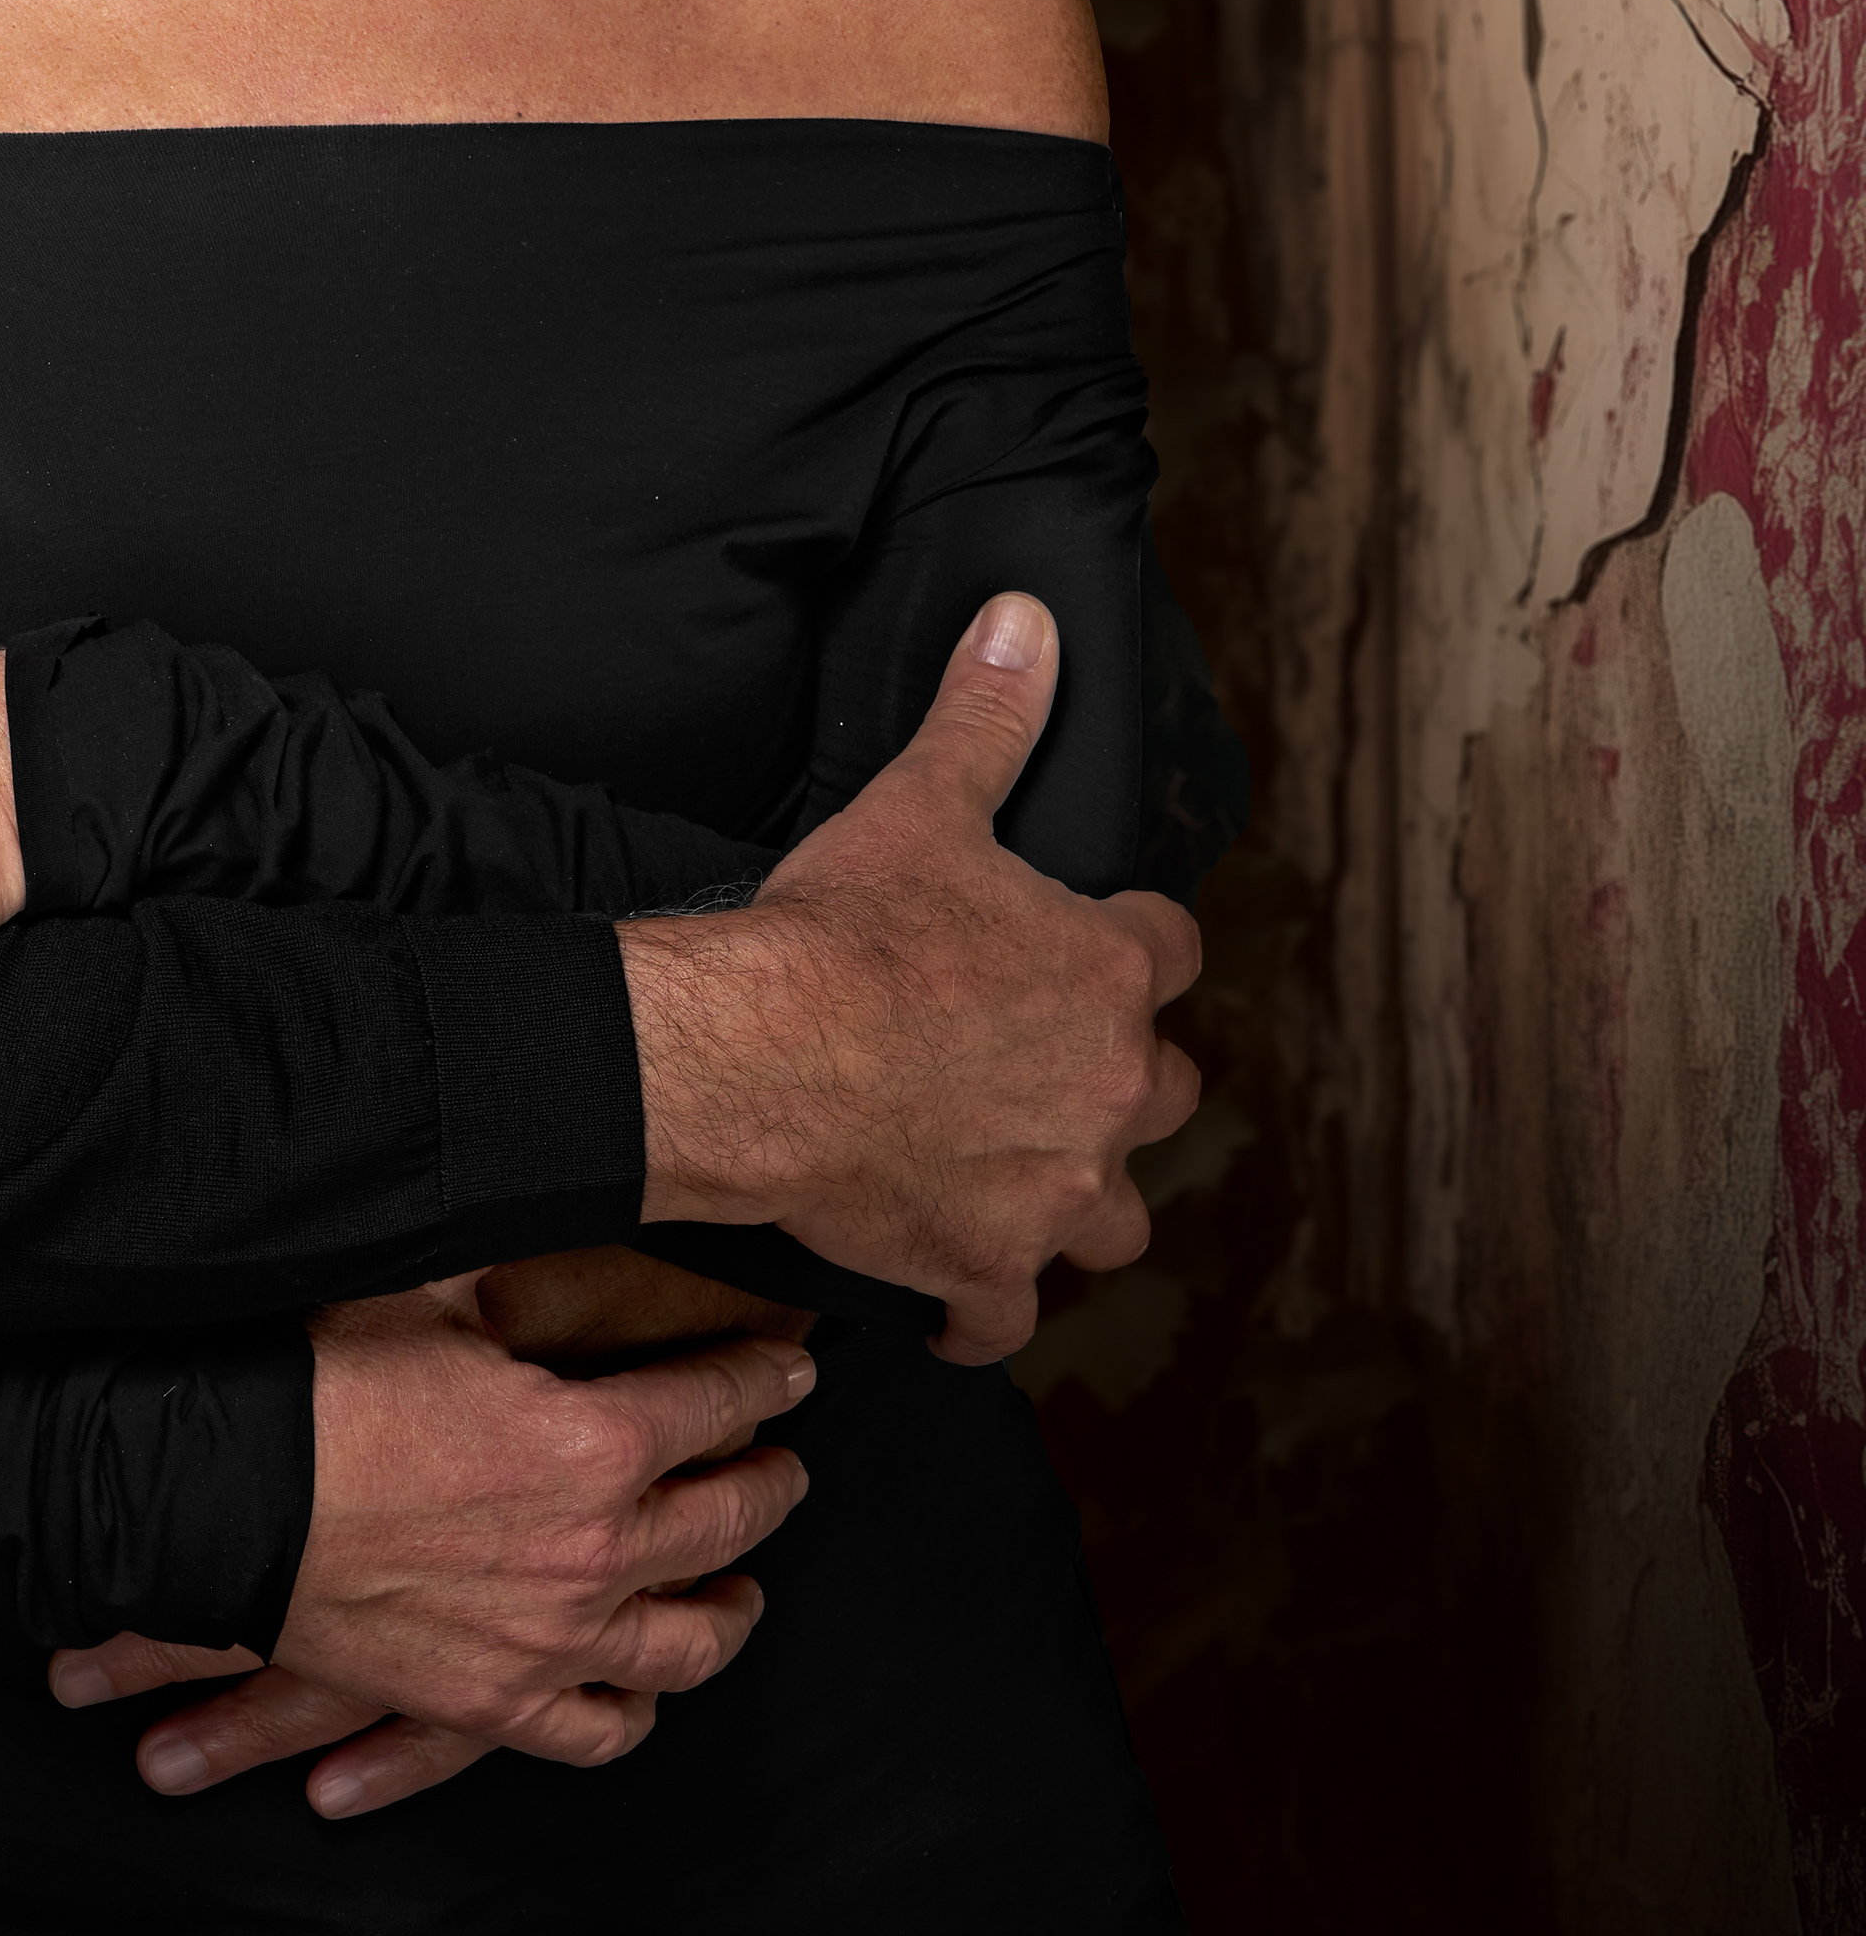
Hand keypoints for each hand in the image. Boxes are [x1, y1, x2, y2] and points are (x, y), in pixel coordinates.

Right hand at [44, 1290, 807, 1813]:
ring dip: (732, 1610)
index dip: (763, 1377)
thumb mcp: (430, 1286)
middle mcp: (597, 1550)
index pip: (717, 1401)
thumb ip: (517, 1254)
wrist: (225, 1500)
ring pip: (691, 1643)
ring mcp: (552, 1640)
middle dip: (770, 1484)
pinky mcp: (496, 1702)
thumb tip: (559, 1176)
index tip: (789, 1369)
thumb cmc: (321, 1384)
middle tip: (784, 1464)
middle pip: (729, 1521)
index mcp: (594, 1440)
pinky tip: (646, 1687)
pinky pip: (602, 1730)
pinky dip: (635, 1710)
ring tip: (743, 1590)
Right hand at [621, 593, 1202, 1362]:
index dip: (1134, 944)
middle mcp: (1107, 1092)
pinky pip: (1008, 1316)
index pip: (1173, 952)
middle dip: (1123, 1083)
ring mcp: (1054, 1192)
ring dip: (1084, 1202)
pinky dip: (985, 1311)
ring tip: (1032, 1181)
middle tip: (1053, 1065)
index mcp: (1106, 975)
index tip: (1095, 944)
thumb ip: (988, 716)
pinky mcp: (984, 1267)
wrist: (762, 1057)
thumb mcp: (919, 804)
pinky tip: (954, 1298)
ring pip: (1117, 1222)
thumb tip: (1027, 618)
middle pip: (1166, 1096)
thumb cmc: (844, 934)